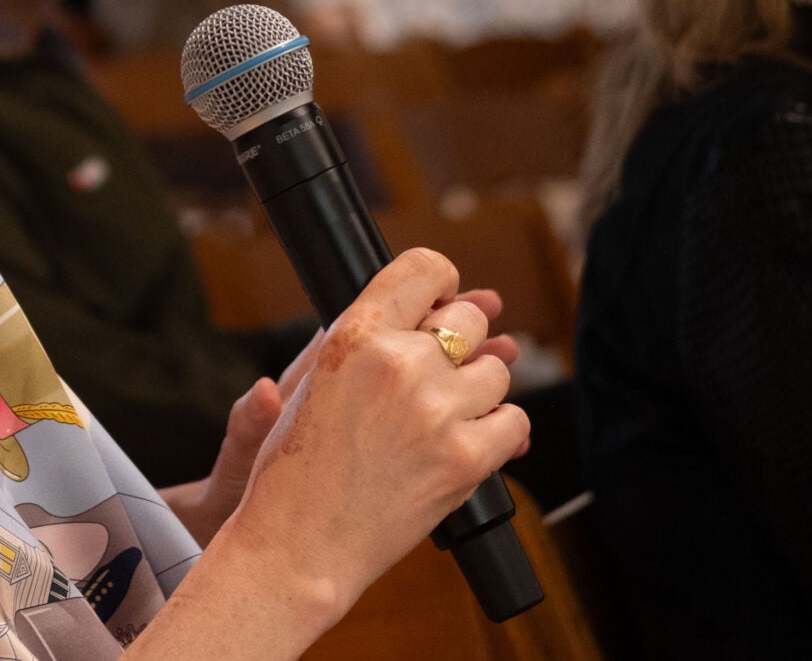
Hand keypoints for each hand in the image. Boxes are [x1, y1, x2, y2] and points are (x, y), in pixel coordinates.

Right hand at [164, 289, 518, 544]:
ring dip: (479, 391)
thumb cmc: (296, 467)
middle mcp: (399, 361)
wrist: (300, 543)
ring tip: (445, 418)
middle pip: (469, 318)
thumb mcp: (313, 380)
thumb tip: (435, 309)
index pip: (425, 268)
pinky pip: (514, 421)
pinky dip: (499, 433)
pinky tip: (467, 445)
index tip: (442, 301)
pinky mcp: (465, 458)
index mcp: (355, 333)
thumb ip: (369, 340)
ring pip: (497, 370)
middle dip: (461, 343)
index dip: (441, 283)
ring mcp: (437, 409)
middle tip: (437, 377)